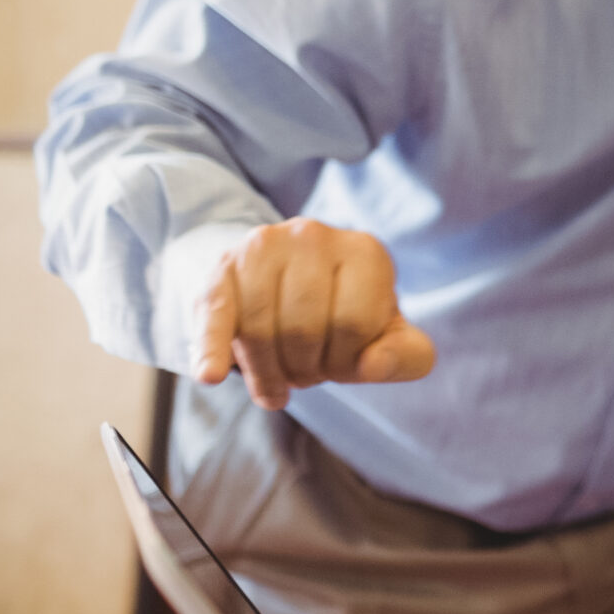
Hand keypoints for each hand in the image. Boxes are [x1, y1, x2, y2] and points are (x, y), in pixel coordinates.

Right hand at [193, 218, 435, 409]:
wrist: (279, 285)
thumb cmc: (341, 318)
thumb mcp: (386, 337)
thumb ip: (404, 356)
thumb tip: (373, 365)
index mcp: (365, 252)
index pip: (354, 325)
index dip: (346, 361)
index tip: (339, 364)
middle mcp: (315, 236)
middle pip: (305, 330)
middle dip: (304, 370)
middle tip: (304, 374)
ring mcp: (264, 245)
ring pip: (262, 331)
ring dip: (267, 373)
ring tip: (275, 377)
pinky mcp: (222, 267)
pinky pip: (217, 315)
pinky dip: (212, 348)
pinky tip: (209, 375)